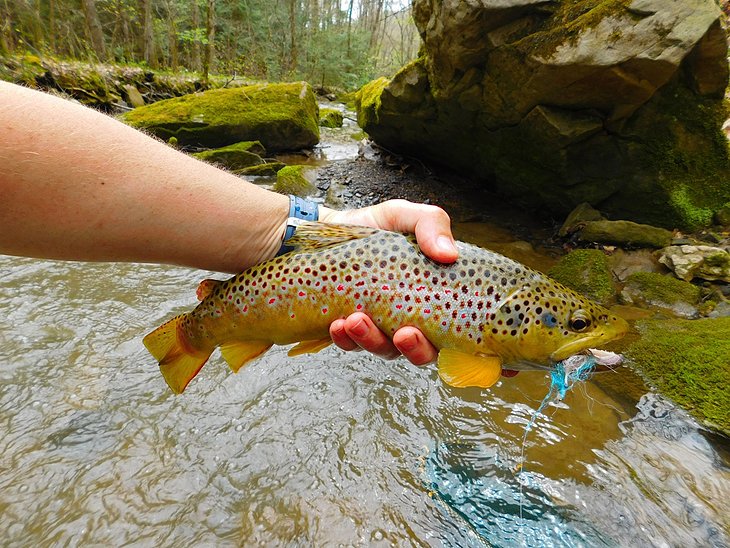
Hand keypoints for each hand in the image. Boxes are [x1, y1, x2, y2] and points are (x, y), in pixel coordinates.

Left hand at [320, 200, 456, 364]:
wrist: (332, 228)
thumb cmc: (376, 226)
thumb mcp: (404, 216)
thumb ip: (431, 224)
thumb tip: (449, 253)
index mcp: (433, 297)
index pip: (452, 332)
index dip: (449, 343)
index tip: (429, 330)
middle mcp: (412, 318)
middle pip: (421, 352)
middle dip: (413, 349)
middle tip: (403, 334)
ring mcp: (381, 327)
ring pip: (384, 350)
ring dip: (371, 341)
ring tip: (356, 321)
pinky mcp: (352, 330)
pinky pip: (350, 345)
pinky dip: (345, 339)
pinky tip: (338, 325)